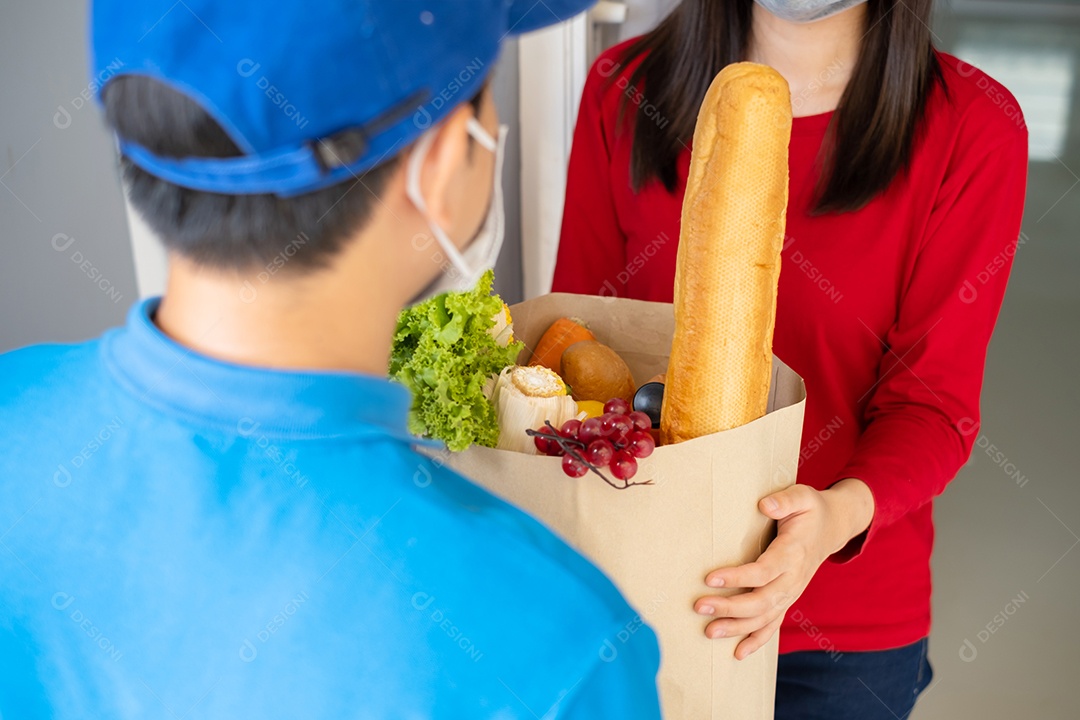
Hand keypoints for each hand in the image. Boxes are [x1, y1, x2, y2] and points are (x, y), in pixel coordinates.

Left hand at [693, 478, 873, 659]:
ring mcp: (792, 592)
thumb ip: (785, 500)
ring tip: (709, 632)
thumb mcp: (803, 497)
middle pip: (761, 601)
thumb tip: (764, 505)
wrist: (833, 527)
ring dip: (737, 627)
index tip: (710, 579)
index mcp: (793, 553)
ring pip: (765, 617)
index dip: (738, 578)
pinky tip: (737, 653)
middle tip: (699, 607)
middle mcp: (793, 578)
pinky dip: (757, 640)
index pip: (763, 571)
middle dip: (730, 608)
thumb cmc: (811, 510)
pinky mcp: (788, 599)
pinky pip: (774, 624)